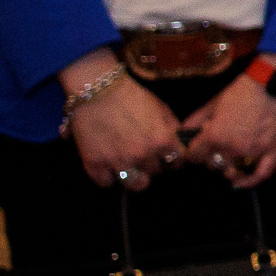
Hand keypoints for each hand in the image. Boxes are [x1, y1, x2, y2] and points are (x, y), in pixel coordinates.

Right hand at [59, 51, 182, 189]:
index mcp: (162, 141)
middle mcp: (143, 155)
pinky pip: (106, 183)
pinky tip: (108, 166)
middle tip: (144, 156)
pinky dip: (107, 177)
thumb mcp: (161, 108)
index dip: (172, 159)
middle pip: (155, 173)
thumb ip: (172, 129)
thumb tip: (179, 144)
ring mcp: (118, 162)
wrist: (98, 90)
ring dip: (134, 177)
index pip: (176, 163)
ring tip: (129, 166)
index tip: (166, 156)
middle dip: (152, 165)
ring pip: (135, 185)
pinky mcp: (95, 164)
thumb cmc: (131, 96)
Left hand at [180, 64, 275, 190]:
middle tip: (213, 149)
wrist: (275, 81)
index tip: (195, 149)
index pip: (194, 156)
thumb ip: (196, 119)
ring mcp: (254, 152)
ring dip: (226, 167)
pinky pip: (261, 174)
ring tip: (225, 160)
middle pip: (212, 165)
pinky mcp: (273, 151)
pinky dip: (249, 182)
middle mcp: (233, 148)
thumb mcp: (214, 101)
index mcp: (215, 136)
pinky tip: (239, 183)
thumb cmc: (243, 89)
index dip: (192, 152)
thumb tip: (182, 131)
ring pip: (233, 170)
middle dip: (209, 157)